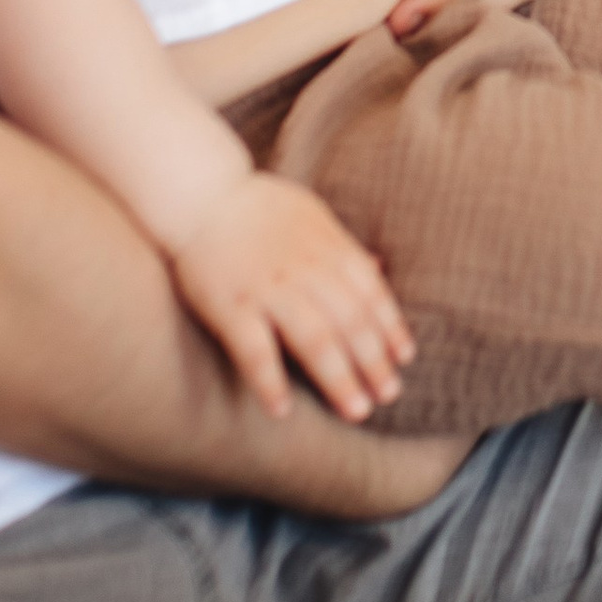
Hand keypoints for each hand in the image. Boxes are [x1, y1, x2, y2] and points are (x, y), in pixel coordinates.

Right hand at [171, 170, 415, 424]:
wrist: (198, 191)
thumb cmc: (256, 207)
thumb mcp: (310, 215)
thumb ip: (342, 247)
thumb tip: (378, 271)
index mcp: (326, 247)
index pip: (370, 292)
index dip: (390, 327)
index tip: (403, 358)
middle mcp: (303, 269)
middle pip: (350, 321)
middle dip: (373, 361)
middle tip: (388, 395)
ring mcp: (266, 288)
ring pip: (314, 339)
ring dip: (338, 378)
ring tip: (356, 410)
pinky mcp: (229, 305)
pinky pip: (253, 349)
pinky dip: (269, 381)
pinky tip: (282, 411)